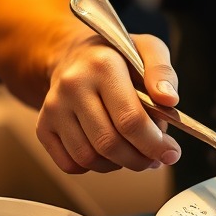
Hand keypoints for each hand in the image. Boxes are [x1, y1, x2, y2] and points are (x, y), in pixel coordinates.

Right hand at [36, 31, 182, 174]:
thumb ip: (162, 73)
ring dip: (118, 164)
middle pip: (108, 143)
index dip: (154, 143)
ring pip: (89, 158)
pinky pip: (70, 164)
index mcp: (102, 65)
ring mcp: (54, 108)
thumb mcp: (149, 49)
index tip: (171, 153)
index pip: (130, 118)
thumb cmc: (118, 55)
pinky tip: (110, 152)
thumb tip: (169, 101)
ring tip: (135, 153)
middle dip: (139, 158)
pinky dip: (95, 166)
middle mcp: (73, 86)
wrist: (76, 55)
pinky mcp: (43, 127)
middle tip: (156, 159)